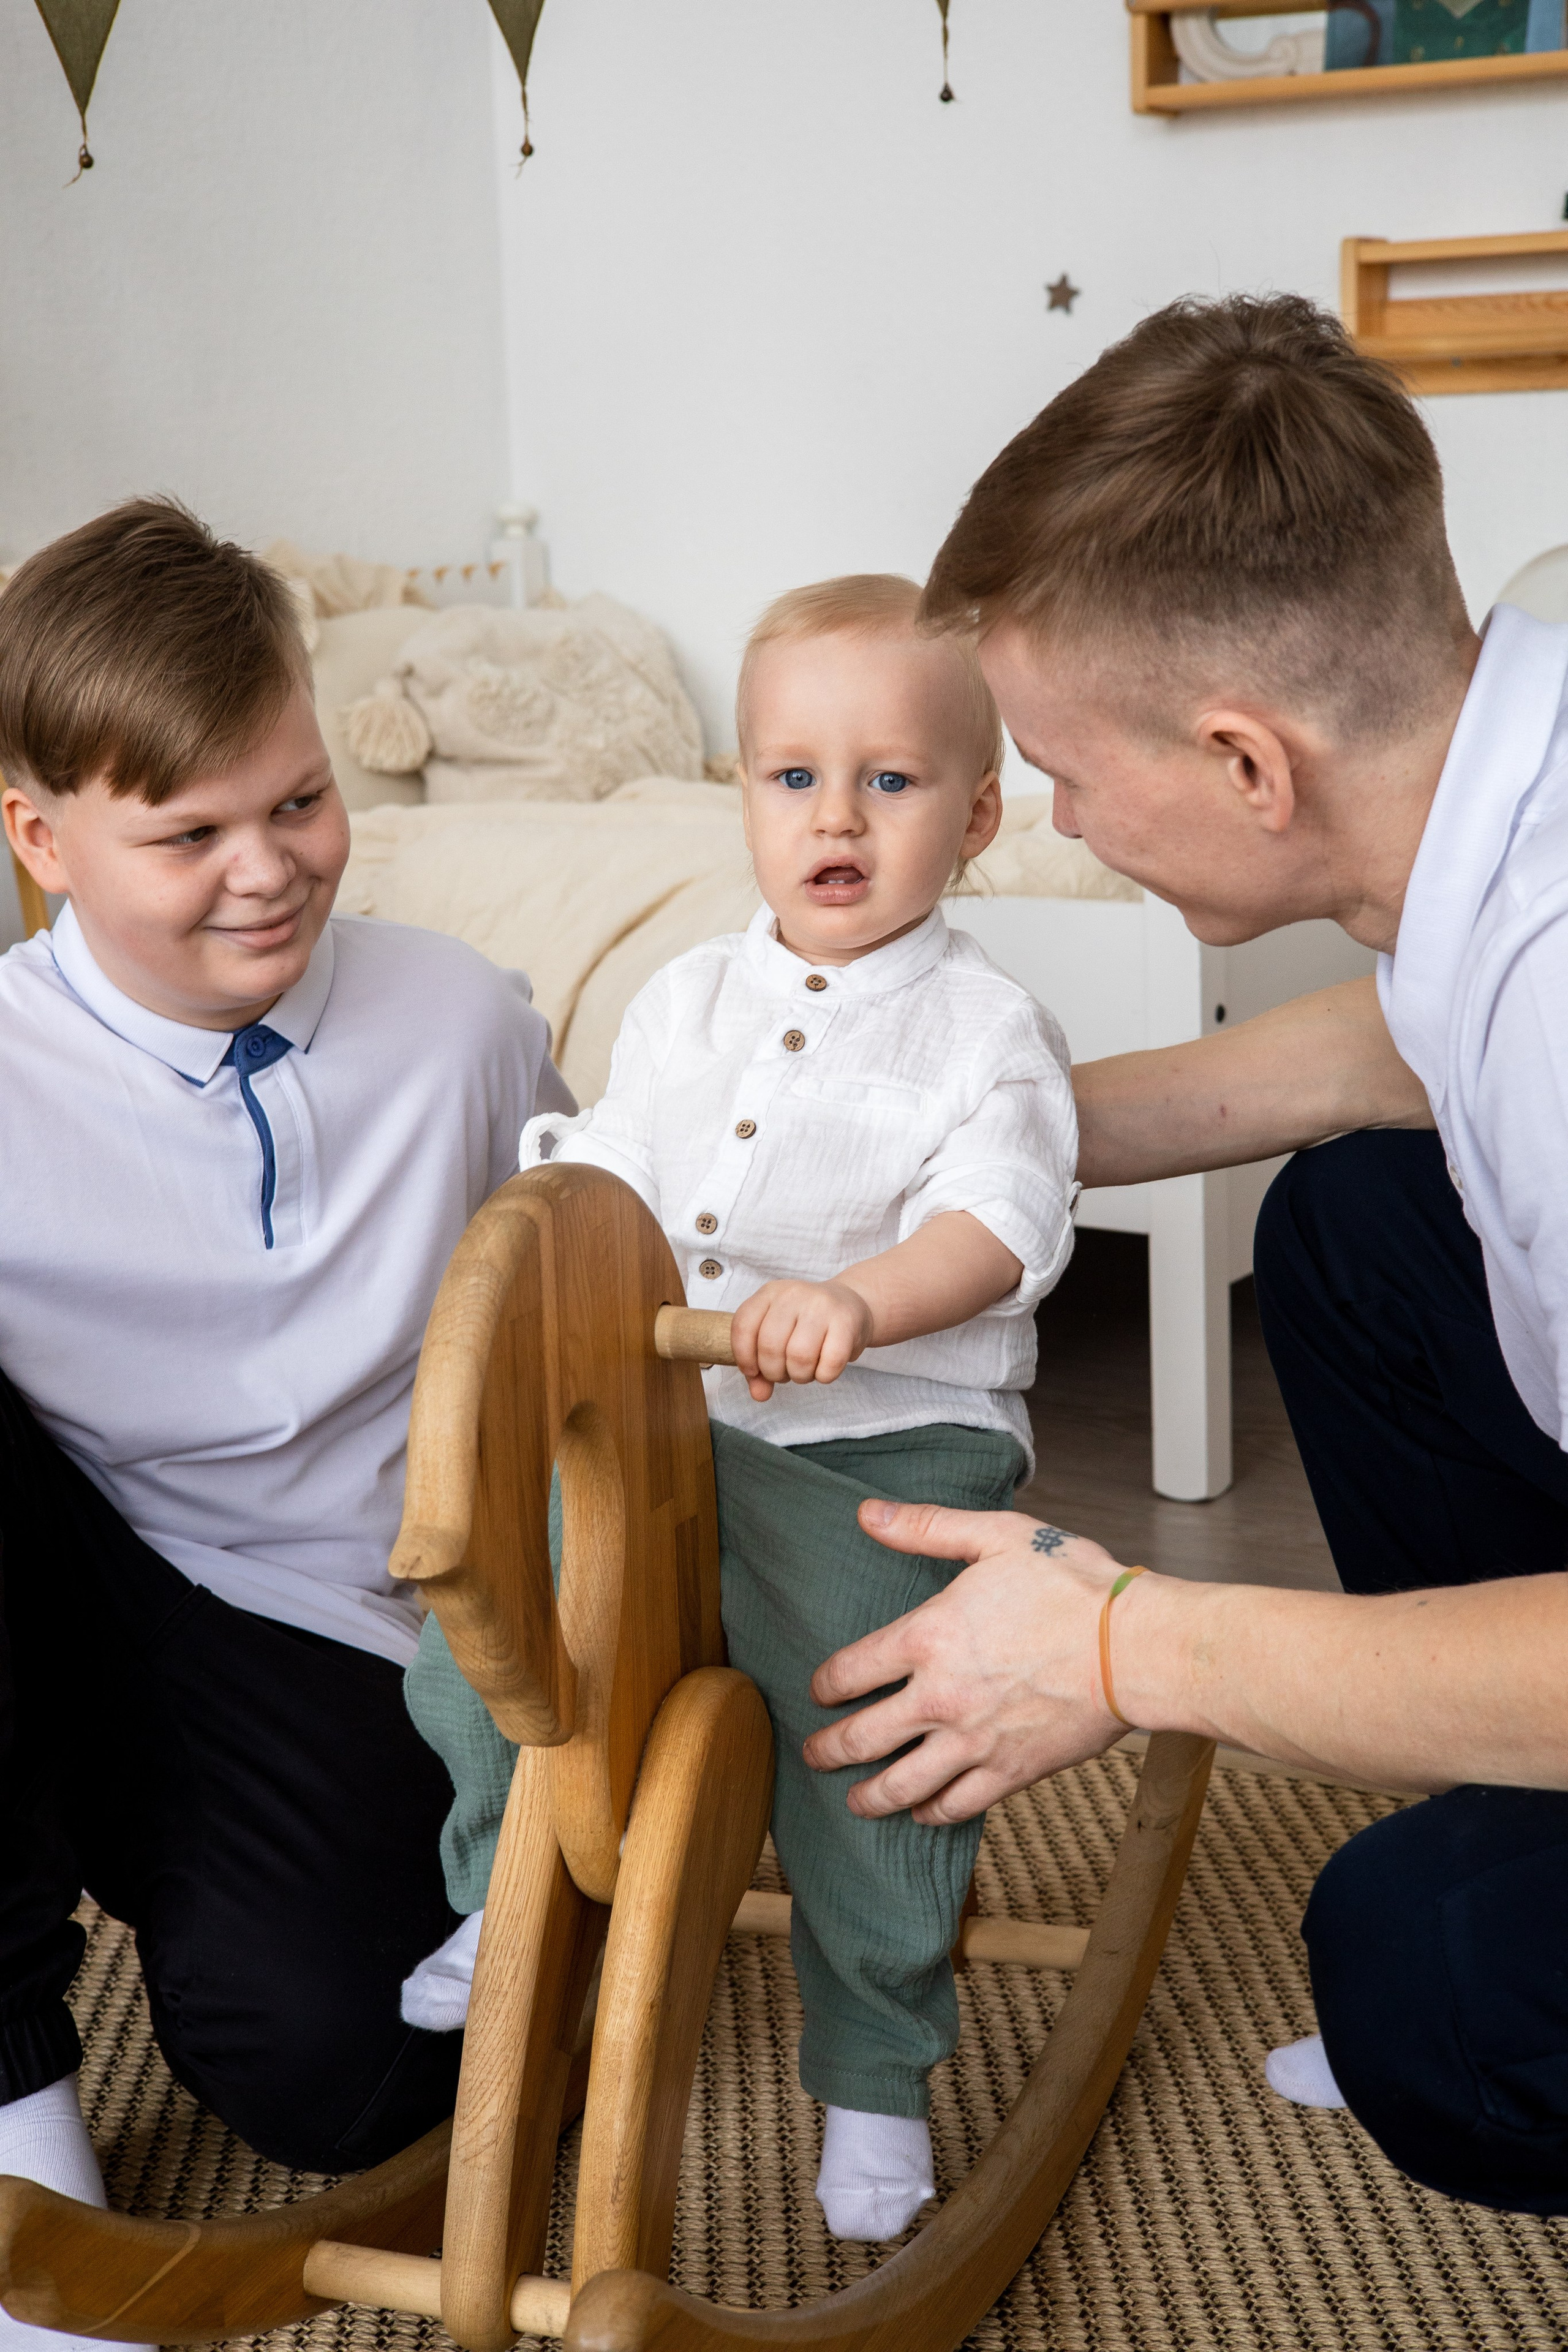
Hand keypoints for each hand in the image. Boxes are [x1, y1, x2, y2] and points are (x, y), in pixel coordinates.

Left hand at [729, 1278, 875, 1401]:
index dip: (744, 1357)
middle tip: (785, 1372)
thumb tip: (759, 1395)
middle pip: (770, 1346)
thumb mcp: (777, 1335)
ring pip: (799, 1356)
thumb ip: (760, 1366)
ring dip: (800, 1376)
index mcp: (770, 1293)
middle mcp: (794, 1294)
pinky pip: (830, 1363)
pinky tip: (825, 1369)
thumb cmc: (807, 1325)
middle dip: (774, 1372)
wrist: (851, 1305)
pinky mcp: (846, 1322)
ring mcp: (822, 1305)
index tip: (754, 1371)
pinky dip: (824, 1376)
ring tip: (805, 1371)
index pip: (743, 1326)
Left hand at [802, 1502, 1140, 1821]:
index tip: (819, 1691)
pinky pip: (955, 1805)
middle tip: (813, 1755)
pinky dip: (930, 1813)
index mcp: (928, 1638)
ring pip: (900, 1785)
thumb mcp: (997, 1536)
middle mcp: (939, 1698)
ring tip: (853, 1800)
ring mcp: (973, 1742)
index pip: (850, 1671)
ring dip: (868, 1796)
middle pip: (861, 1738)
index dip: (824, 1684)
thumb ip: (927, 1527)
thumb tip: (869, 1514)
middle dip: (828, 1750)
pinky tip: (922, 1812)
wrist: (1135, 1647)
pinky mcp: (1009, 1772)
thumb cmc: (1072, 1586)